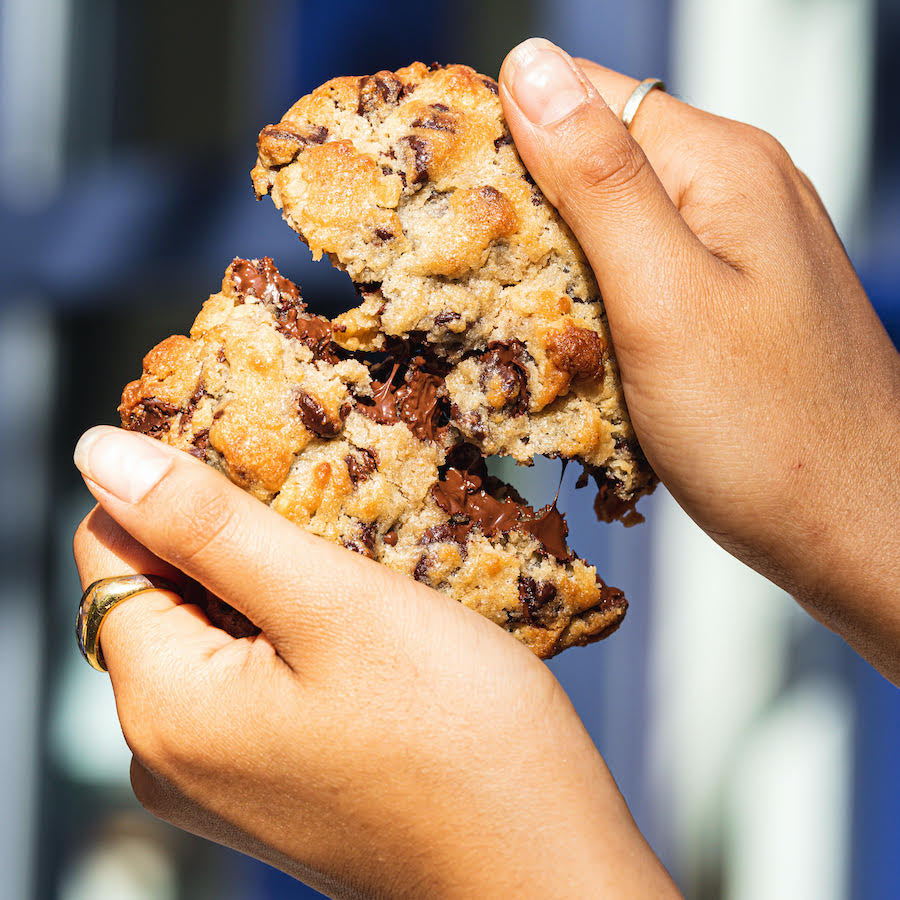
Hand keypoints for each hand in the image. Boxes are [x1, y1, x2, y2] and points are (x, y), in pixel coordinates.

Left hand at [73, 426, 678, 897]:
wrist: (544, 868)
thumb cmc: (458, 737)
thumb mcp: (332, 604)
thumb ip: (209, 527)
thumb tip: (95, 453)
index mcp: (163, 706)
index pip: (111, 549)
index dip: (172, 484)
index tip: (258, 450)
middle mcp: (170, 752)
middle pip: (162, 590)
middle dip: (229, 532)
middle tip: (323, 498)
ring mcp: (221, 776)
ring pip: (215, 628)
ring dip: (270, 577)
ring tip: (352, 558)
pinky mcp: (271, 780)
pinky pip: (252, 674)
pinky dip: (292, 628)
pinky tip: (359, 617)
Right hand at [499, 39, 899, 682]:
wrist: (859, 531)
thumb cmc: (771, 433)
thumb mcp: (664, 299)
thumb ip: (599, 181)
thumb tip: (531, 66)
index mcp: (720, 166)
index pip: (584, 96)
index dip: (503, 128)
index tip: (435, 184)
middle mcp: (736, 191)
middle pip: (598, 158)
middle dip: (523, 203)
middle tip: (460, 266)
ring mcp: (738, 249)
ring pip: (614, 222)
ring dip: (555, 257)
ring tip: (504, 307)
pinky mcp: (730, 303)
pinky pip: (641, 274)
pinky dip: (594, 299)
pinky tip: (570, 340)